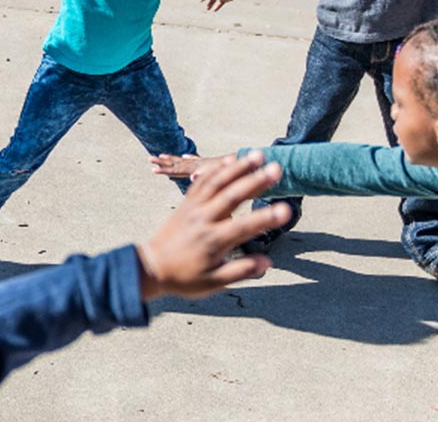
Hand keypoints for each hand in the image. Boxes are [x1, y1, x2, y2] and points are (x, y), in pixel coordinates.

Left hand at [137, 152, 291, 299]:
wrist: (150, 268)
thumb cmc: (184, 278)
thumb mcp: (212, 283)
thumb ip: (240, 272)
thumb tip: (268, 263)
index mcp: (212, 242)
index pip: (244, 228)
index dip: (266, 218)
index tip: (286, 210)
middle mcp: (203, 220)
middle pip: (232, 196)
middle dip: (255, 181)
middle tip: (277, 169)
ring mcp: (193, 208)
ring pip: (217, 182)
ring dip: (238, 167)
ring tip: (258, 155)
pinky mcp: (186, 203)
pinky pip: (202, 181)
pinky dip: (217, 169)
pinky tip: (232, 160)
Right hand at [150, 152, 226, 181]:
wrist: (238, 163)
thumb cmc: (227, 173)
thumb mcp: (214, 177)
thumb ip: (203, 177)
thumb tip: (192, 177)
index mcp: (195, 169)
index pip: (176, 170)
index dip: (164, 170)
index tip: (153, 170)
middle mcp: (196, 164)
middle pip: (176, 162)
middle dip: (163, 162)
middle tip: (150, 159)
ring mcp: (201, 163)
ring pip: (183, 160)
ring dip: (172, 158)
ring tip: (161, 155)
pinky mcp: (207, 162)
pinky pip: (194, 159)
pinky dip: (188, 158)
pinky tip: (184, 156)